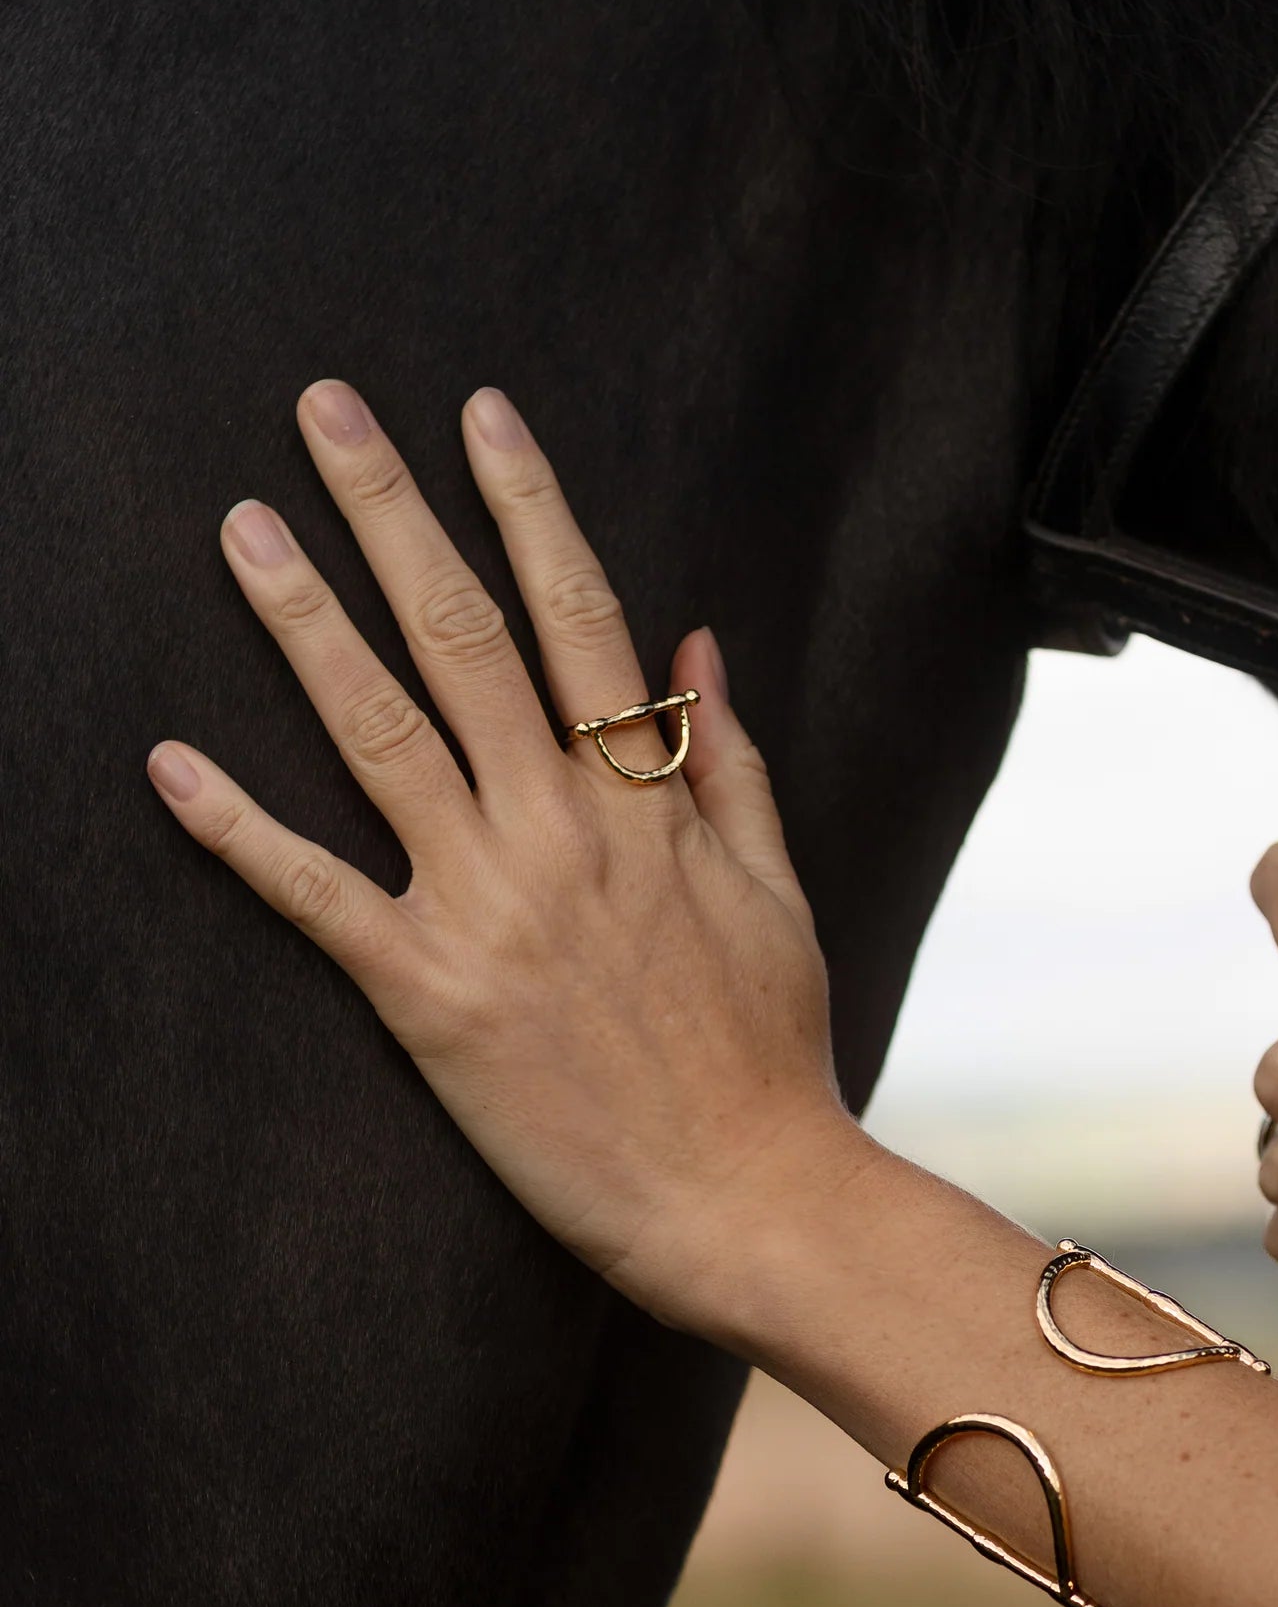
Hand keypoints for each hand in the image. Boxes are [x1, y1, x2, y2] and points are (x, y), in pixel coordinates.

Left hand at [147, 380, 864, 1339]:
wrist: (748, 1196)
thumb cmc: (771, 1053)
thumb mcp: (778, 891)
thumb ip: (727, 764)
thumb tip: (695, 642)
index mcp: (648, 802)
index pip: (577, 613)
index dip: (525, 502)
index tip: (480, 412)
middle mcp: (562, 830)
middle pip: (462, 636)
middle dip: (391, 511)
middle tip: (324, 409)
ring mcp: (490, 906)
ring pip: (380, 732)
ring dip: (303, 621)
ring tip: (244, 527)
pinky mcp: (428, 996)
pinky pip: (317, 896)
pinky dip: (239, 829)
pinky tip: (171, 762)